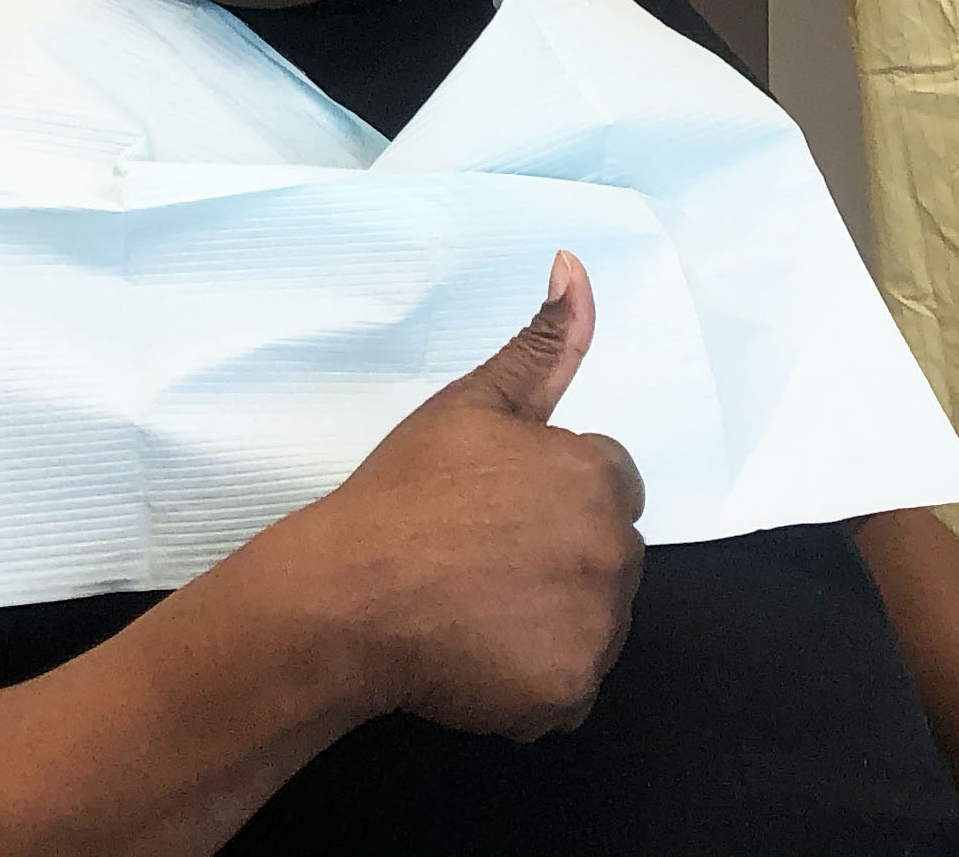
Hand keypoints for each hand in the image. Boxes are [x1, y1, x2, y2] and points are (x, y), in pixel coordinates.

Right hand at [266, 250, 647, 741]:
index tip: (499, 508)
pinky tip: (482, 653)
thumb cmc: (403, 494)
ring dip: (554, 617)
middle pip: (609, 553)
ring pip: (595, 619)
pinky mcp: (569, 692)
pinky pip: (571, 687)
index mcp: (594, 475)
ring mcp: (595, 627)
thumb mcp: (470, 404)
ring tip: (478, 606)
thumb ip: (540, 344)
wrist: (346, 596)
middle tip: (483, 559)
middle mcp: (612, 550)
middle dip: (562, 554)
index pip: (611, 483)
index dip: (553, 494)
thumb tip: (576, 267)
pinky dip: (536, 678)